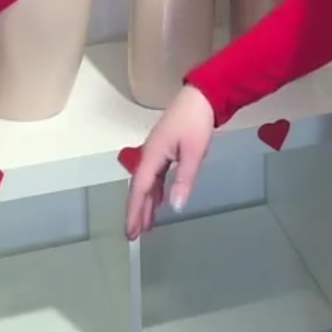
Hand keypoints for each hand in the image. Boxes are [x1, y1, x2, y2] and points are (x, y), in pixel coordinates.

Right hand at [124, 85, 216, 239]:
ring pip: (147, 183)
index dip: (134, 212)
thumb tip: (175, 207)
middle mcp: (149, 155)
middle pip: (139, 188)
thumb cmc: (196, 122)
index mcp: (152, 156)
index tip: (130, 232)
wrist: (201, 96)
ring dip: (146, 203)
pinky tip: (158, 201)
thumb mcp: (193, 153)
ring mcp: (156, 152)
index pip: (140, 190)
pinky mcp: (164, 149)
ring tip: (145, 225)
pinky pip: (155, 176)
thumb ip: (184, 180)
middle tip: (134, 235)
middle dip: (136, 212)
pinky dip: (155, 191)